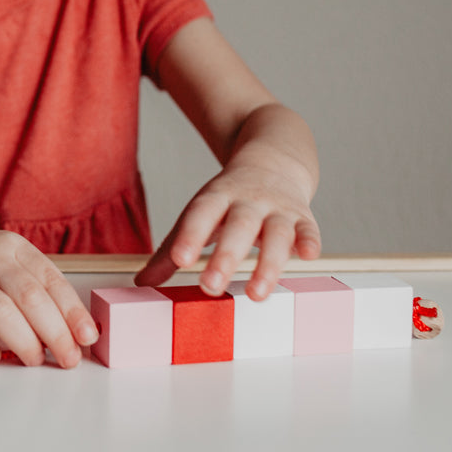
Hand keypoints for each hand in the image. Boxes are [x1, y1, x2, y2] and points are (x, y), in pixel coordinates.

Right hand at [0, 227, 97, 366]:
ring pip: (0, 312)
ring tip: (34, 360)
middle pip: (30, 297)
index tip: (88, 338)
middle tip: (67, 358)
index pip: (51, 279)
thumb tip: (69, 329)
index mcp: (12, 246)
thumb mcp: (2, 258)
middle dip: (55, 333)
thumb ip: (30, 284)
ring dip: (23, 342)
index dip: (73, 311)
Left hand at [134, 162, 320, 299]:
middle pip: (238, 226)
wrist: (274, 157)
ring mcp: (278, 208)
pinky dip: (310, 242)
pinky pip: (308, 229)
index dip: (190, 236)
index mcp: (216, 197)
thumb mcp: (200, 213)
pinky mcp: (303, 217)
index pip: (201, 214)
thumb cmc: (230, 196)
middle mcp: (248, 201)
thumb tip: (142, 282)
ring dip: (268, 264)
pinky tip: (307, 257)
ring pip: (276, 234)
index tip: (179, 261)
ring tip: (256, 294)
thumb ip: (172, 249)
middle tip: (211, 287)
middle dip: (225, 257)